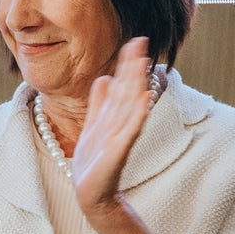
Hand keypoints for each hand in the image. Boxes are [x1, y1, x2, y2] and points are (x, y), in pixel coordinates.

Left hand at [70, 38, 160, 218]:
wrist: (91, 192)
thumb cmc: (94, 163)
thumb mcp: (93, 125)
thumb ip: (99, 103)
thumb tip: (105, 78)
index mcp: (113, 115)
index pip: (123, 84)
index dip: (127, 63)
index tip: (134, 41)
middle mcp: (120, 123)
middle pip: (129, 90)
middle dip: (134, 67)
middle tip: (141, 42)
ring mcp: (121, 136)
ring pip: (131, 105)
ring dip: (138, 85)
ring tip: (144, 64)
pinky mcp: (119, 151)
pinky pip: (130, 130)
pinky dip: (138, 115)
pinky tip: (144, 100)